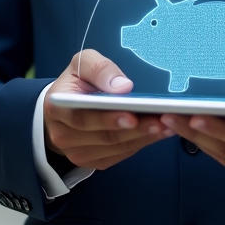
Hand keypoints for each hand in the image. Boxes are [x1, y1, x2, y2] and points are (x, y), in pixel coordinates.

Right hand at [43, 50, 173, 169]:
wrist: (64, 107)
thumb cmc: (76, 82)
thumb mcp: (82, 63)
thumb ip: (99, 69)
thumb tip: (122, 87)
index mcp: (57, 108)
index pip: (82, 118)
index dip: (108, 118)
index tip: (133, 115)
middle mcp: (64, 136)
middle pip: (104, 136)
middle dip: (136, 129)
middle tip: (162, 120)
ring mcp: (78, 153)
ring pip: (115, 148)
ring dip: (144, 137)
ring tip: (168, 125)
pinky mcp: (94, 161)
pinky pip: (121, 154)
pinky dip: (142, 143)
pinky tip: (159, 132)